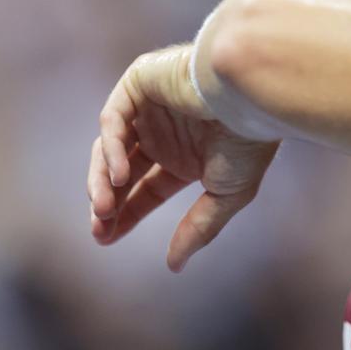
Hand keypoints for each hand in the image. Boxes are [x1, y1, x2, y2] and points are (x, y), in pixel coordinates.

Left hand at [87, 44, 279, 270]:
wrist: (251, 96)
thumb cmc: (248, 142)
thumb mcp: (225, 194)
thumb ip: (198, 228)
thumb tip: (174, 266)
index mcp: (186, 155)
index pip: (145, 188)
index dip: (124, 214)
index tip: (105, 239)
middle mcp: (164, 132)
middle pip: (121, 172)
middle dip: (106, 201)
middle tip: (99, 229)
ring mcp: (150, 107)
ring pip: (109, 147)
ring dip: (101, 179)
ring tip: (104, 208)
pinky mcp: (139, 83)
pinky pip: (113, 119)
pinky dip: (111, 148)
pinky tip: (119, 176)